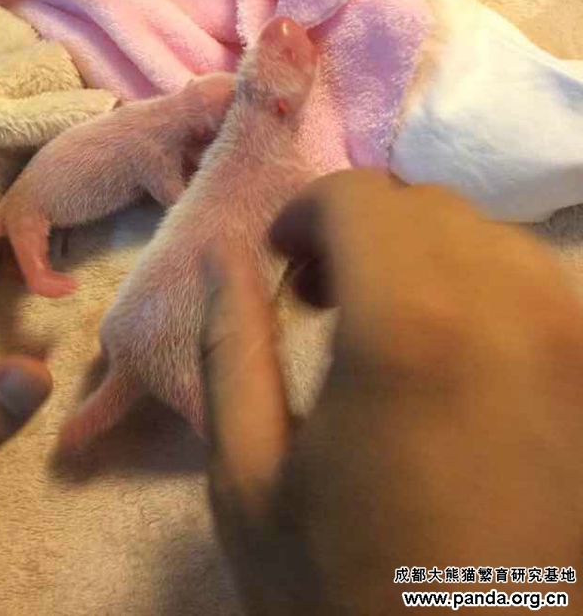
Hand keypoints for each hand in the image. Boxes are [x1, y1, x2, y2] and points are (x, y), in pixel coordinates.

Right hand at [202, 172, 582, 614]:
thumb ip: (230, 346)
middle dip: (363, 233)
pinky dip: (493, 297)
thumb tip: (225, 254)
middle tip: (326, 302)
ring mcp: (578, 346)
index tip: (285, 265)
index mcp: (407, 326)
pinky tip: (466, 365)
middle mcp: (512, 310)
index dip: (306, 213)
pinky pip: (547, 293)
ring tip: (397, 333)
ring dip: (431, 260)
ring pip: (494, 241)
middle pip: (426, 208)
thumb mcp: (249, 482)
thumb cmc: (348, 596)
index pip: (359, 196)